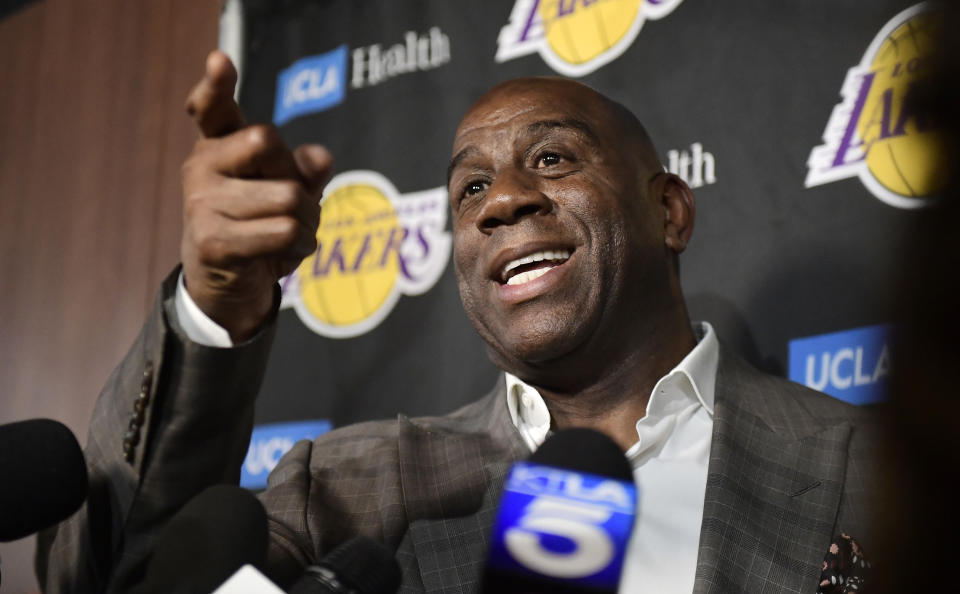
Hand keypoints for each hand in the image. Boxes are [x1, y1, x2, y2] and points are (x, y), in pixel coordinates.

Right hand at [180, 51, 332, 340]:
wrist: (228, 285)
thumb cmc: (261, 226)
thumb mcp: (289, 190)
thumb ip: (305, 169)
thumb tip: (319, 156)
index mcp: (218, 145)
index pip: (212, 108)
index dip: (216, 85)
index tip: (220, 61)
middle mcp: (201, 166)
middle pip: (268, 142)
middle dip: (299, 177)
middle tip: (296, 206)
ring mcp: (202, 203)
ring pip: (288, 196)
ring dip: (309, 221)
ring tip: (291, 235)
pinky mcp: (213, 240)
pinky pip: (284, 231)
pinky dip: (301, 245)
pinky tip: (284, 254)